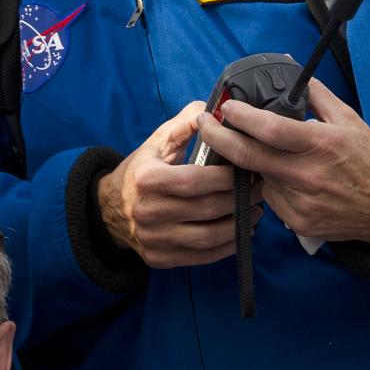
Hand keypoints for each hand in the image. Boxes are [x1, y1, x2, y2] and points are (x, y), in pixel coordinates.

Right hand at [96, 101, 262, 267]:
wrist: (111, 209)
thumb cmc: (142, 170)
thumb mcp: (158, 140)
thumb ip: (187, 122)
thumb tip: (219, 111)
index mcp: (147, 179)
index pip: (196, 181)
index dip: (227, 178)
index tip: (248, 170)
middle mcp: (146, 212)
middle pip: (206, 209)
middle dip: (239, 199)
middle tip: (258, 189)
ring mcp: (152, 239)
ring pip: (207, 237)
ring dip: (238, 225)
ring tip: (254, 210)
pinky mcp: (158, 259)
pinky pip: (200, 257)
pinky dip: (226, 247)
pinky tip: (240, 232)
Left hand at [194, 78, 369, 243]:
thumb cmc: (368, 159)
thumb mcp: (348, 119)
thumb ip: (317, 97)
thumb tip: (293, 76)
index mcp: (320, 143)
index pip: (270, 129)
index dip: (242, 118)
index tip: (225, 108)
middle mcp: (307, 174)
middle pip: (249, 157)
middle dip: (220, 139)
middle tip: (205, 124)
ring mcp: (299, 202)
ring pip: (259, 180)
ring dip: (256, 167)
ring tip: (272, 159)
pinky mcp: (297, 222)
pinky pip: (271, 200)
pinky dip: (273, 187)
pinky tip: (290, 183)